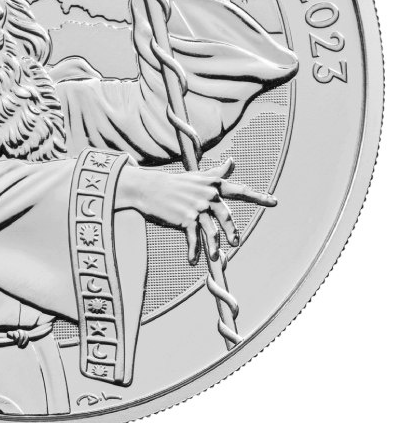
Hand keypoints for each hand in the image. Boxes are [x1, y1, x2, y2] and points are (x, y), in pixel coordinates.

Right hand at [117, 158, 276, 263]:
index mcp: (213, 185)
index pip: (240, 190)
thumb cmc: (175, 183)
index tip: (274, 202)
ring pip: (213, 231)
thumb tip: (232, 161)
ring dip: (214, 247)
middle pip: (227, 216)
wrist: (149, 188)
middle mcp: (208, 195)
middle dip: (232, 232)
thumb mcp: (198, 177)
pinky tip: (192, 261)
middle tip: (235, 243)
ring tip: (216, 257)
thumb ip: (217, 173)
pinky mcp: (185, 219)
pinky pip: (194, 239)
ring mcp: (197, 208)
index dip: (258, 197)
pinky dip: (194, 251)